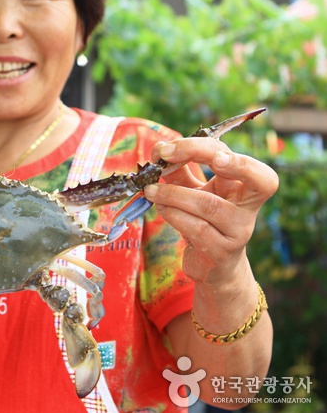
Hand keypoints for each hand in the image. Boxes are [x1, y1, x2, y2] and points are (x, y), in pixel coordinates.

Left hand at [143, 137, 278, 286]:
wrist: (212, 264)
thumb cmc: (203, 220)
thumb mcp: (192, 190)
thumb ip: (178, 170)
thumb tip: (159, 149)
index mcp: (244, 185)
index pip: (237, 158)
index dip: (202, 148)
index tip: (167, 150)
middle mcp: (249, 206)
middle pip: (260, 179)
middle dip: (224, 161)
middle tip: (176, 157)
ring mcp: (239, 230)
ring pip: (209, 205)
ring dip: (173, 194)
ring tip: (152, 191)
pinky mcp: (222, 251)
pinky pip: (196, 228)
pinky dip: (173, 214)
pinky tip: (162, 209)